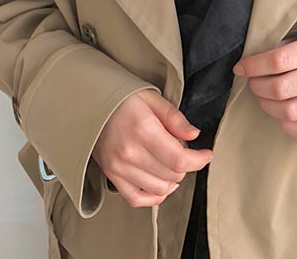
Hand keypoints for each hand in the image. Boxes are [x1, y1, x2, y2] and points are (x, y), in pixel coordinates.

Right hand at [92, 89, 213, 207]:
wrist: (90, 104)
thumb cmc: (122, 98)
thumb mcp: (152, 98)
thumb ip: (175, 118)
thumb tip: (194, 135)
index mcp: (143, 129)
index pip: (179, 159)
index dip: (198, 160)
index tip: (206, 154)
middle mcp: (130, 152)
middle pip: (172, 175)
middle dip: (185, 165)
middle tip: (180, 148)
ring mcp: (119, 167)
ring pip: (159, 189)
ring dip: (172, 180)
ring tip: (170, 162)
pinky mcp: (112, 175)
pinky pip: (137, 199)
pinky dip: (153, 197)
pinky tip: (161, 184)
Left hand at [232, 32, 296, 140]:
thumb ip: (282, 50)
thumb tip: (251, 67)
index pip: (278, 60)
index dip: (253, 66)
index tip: (240, 68)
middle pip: (281, 88)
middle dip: (257, 87)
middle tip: (253, 83)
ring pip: (290, 111)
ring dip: (268, 106)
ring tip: (264, 97)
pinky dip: (287, 126)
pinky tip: (281, 114)